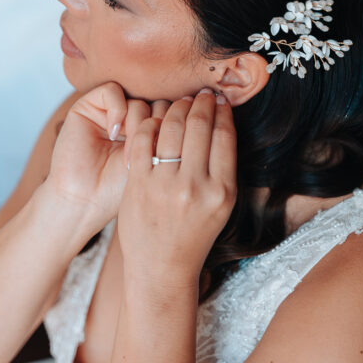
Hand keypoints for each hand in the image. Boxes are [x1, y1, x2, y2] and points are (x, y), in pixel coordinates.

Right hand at [45, 81, 169, 237]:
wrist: (83, 202)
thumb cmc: (119, 191)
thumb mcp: (154, 166)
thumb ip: (172, 141)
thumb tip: (201, 113)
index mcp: (153, 133)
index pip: (177, 117)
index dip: (178, 131)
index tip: (171, 157)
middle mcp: (134, 119)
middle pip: (162, 105)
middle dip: (160, 129)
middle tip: (152, 156)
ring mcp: (112, 112)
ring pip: (141, 99)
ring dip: (140, 126)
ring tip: (131, 157)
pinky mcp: (88, 106)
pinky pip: (113, 91)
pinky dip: (118, 110)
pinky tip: (114, 135)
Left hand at [117, 89, 237, 288]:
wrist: (161, 267)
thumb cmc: (194, 234)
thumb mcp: (221, 206)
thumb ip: (221, 168)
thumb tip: (219, 122)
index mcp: (222, 192)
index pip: (224, 136)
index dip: (222, 111)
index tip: (220, 101)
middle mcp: (194, 187)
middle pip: (199, 126)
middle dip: (201, 102)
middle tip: (202, 94)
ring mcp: (164, 185)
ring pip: (172, 127)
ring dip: (177, 107)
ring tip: (181, 102)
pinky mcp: (138, 184)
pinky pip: (144, 139)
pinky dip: (151, 123)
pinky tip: (158, 119)